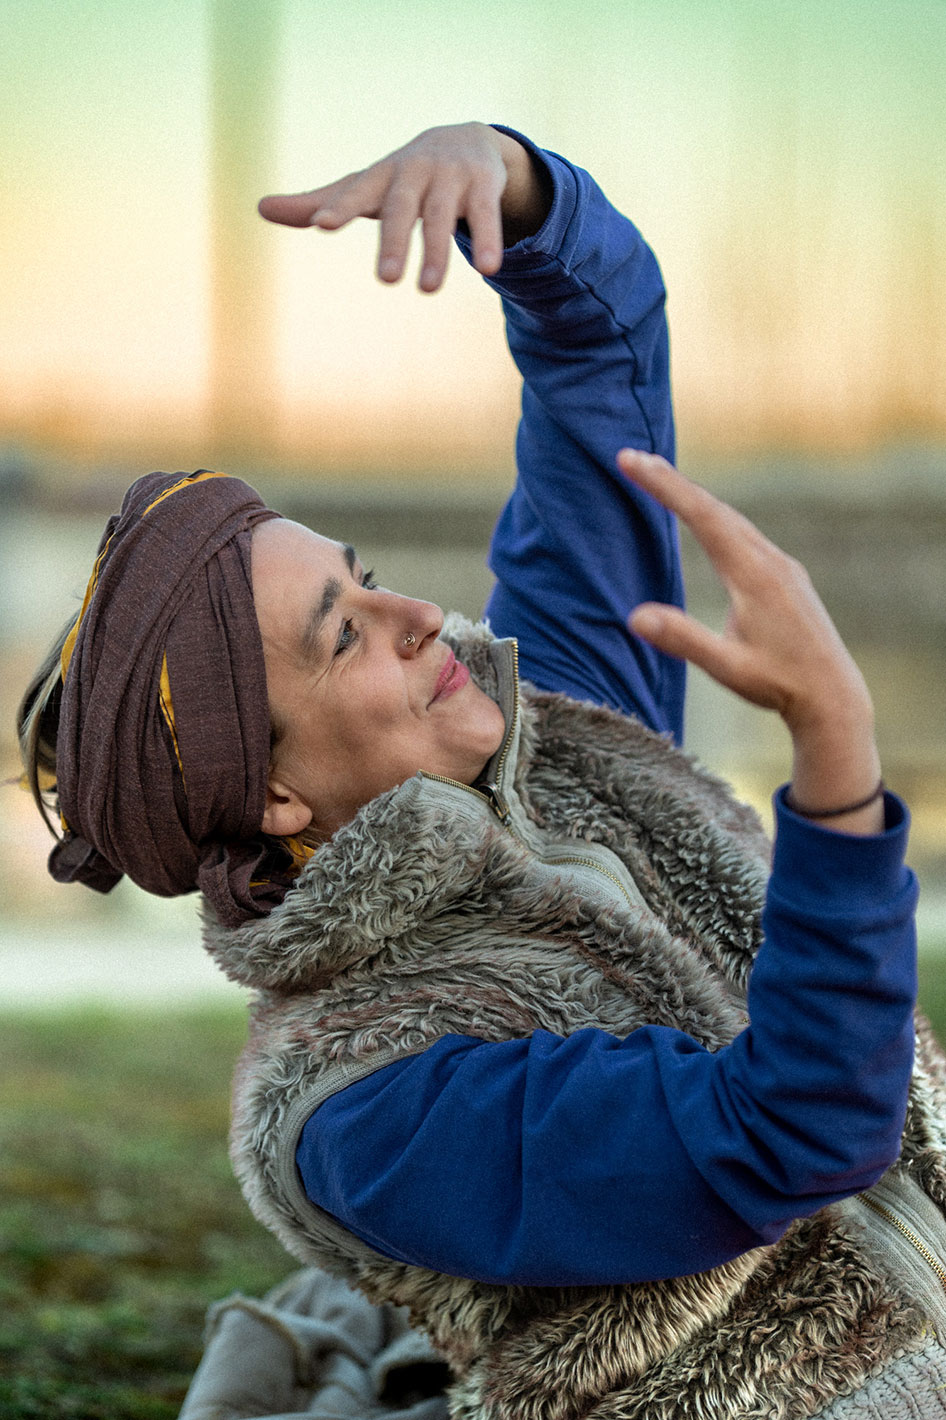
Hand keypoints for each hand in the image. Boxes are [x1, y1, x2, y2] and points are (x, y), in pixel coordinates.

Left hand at [257, 123, 550, 292]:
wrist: (467, 138)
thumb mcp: (364, 187)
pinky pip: (484, 216)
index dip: (339, 206)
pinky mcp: (483, 187)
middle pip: (402, 208)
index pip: (357, 191)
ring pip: (441, 217)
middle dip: (395, 241)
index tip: (321, 224)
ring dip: (437, 252)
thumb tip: (261, 208)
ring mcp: (451, 177)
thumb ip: (319, 202)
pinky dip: (488, 240)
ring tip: (427, 290)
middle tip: (386, 280)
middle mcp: (415, 172)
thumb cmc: (403, 176)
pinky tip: (490, 270)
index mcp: (381, 175)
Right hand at [618, 449, 883, 834]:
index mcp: (754, 574)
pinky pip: (745, 534)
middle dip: (672, 481)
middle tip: (633, 457)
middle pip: (715, 507)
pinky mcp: (786, 577)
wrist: (834, 697)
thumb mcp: (726, 667)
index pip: (701, 515)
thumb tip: (635, 617)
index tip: (630, 460)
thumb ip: (683, 639)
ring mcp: (782, 566)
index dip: (663, 485)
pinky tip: (709, 522)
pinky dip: (717, 517)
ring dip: (694, 497)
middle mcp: (770, 560)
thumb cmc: (779, 684)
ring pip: (732, 518)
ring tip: (662, 479)